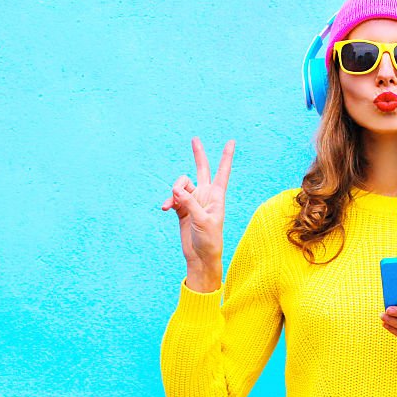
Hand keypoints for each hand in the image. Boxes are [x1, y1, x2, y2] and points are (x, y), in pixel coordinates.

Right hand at [161, 136, 234, 270]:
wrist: (200, 256)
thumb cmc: (209, 240)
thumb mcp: (202, 220)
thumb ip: (189, 202)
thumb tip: (175, 189)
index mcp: (217, 196)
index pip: (222, 172)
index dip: (226, 157)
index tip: (231, 141)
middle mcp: (206, 195)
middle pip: (202, 169)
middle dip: (198, 155)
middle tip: (195, 139)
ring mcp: (193, 201)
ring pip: (181, 184)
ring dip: (174, 191)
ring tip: (171, 204)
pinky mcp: (182, 209)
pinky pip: (173, 197)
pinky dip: (169, 201)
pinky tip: (165, 208)